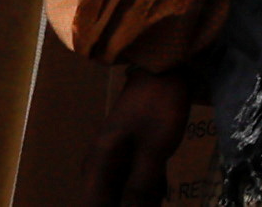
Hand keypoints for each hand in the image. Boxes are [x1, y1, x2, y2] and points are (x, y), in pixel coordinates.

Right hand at [92, 71, 195, 206]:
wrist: (164, 68)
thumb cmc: (157, 106)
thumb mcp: (154, 150)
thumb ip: (140, 187)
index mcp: (97, 165)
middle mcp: (98, 165)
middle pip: (107, 201)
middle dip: (128, 205)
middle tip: (151, 202)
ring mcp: (112, 158)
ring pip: (121, 192)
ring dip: (139, 198)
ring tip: (157, 199)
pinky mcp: (127, 152)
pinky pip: (132, 179)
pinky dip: (146, 187)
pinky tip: (161, 191)